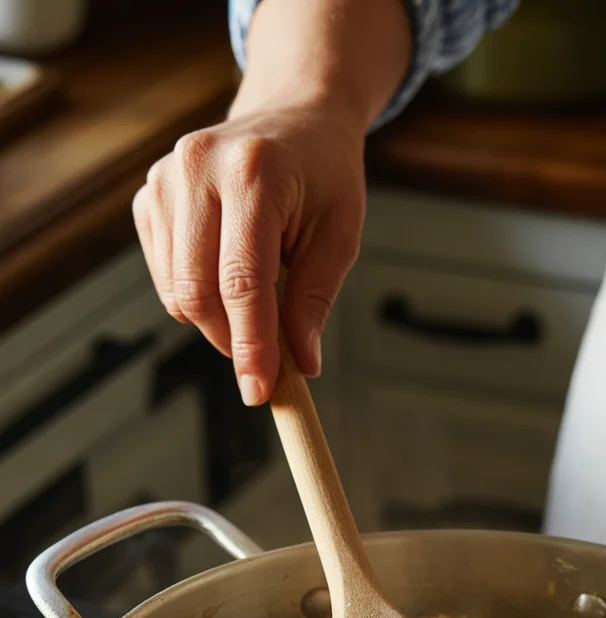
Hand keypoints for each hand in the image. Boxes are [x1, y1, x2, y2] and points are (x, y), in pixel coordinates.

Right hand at [132, 100, 364, 403]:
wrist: (293, 119)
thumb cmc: (323, 177)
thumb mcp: (339, 235)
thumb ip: (314, 300)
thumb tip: (300, 365)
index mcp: (254, 172)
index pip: (243, 281)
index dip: (251, 346)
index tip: (259, 392)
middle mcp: (197, 167)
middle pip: (199, 291)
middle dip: (232, 341)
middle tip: (266, 363)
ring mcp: (164, 178)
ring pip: (177, 291)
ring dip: (216, 322)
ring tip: (256, 306)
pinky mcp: (148, 195)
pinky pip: (164, 276)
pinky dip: (195, 298)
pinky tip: (226, 277)